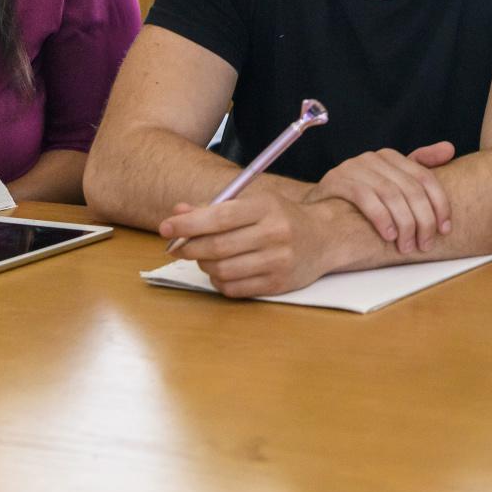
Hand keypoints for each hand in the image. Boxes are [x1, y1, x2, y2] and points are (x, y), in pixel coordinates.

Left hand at [159, 179, 331, 297]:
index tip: (166, 227)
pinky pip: (234, 288)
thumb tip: (177, 213)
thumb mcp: (254, 203)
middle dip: (189, 247)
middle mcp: (275, 233)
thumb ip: (214, 207)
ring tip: (205, 257)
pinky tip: (222, 271)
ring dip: (204, 265)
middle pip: (217, 246)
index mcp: (267, 207)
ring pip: (222, 270)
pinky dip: (219, 281)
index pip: (220, 216)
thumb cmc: (281, 217)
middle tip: (178, 246)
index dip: (188, 224)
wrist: (325, 238)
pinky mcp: (278, 284)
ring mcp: (278, 261)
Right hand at [305, 141, 454, 253]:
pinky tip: (388, 235)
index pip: (425, 178)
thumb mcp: (391, 182)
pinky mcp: (337, 180)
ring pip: (391, 194)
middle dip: (423, 220)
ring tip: (407, 246)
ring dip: (404, 224)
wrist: (319, 206)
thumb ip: (420, 166)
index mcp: (391, 157)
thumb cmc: (360, 198)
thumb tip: (450, 149)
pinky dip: (381, 217)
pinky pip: (365, 198)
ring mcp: (354, 167)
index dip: (440, 204)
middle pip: (410, 188)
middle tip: (426, 244)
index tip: (446, 229)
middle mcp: (374, 158)